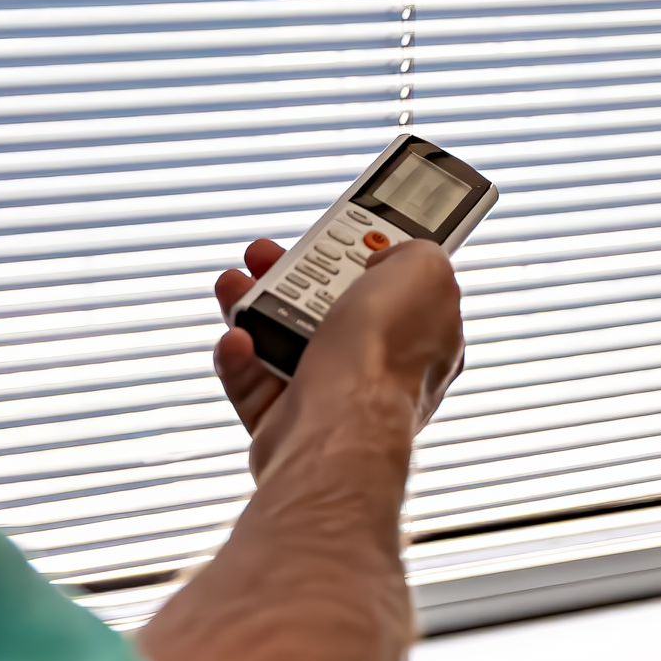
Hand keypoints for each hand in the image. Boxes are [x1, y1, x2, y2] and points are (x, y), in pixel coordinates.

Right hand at [213, 239, 464, 479]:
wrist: (339, 425)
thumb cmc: (386, 353)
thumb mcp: (427, 270)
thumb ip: (414, 252)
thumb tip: (388, 257)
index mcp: (424, 338)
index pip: (395, 289)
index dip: (363, 256)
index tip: (335, 235)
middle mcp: (380, 371)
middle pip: (329, 309)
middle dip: (292, 276)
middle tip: (265, 254)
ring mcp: (333, 399)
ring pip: (283, 342)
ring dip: (254, 307)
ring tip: (233, 285)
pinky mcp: (287, 424)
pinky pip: (255, 382)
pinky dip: (241, 357)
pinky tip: (238, 339)